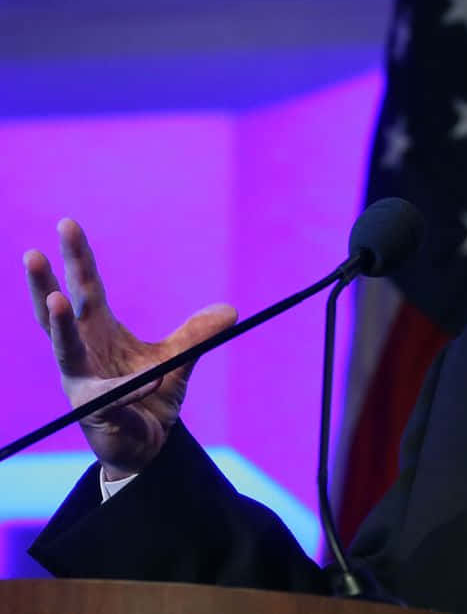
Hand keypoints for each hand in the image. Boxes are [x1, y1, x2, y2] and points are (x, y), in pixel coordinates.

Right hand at [24, 219, 235, 479]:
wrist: (145, 447)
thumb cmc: (149, 397)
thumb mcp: (176, 359)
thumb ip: (197, 334)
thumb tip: (231, 310)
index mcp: (98, 332)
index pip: (86, 288)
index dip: (77, 258)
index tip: (67, 224)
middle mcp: (82, 353)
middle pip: (59, 313)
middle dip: (45, 284)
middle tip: (32, 254)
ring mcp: (83, 383)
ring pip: (65, 350)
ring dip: (60, 325)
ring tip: (58, 299)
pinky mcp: (98, 412)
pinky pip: (114, 397)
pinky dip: (132, 389)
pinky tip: (149, 382)